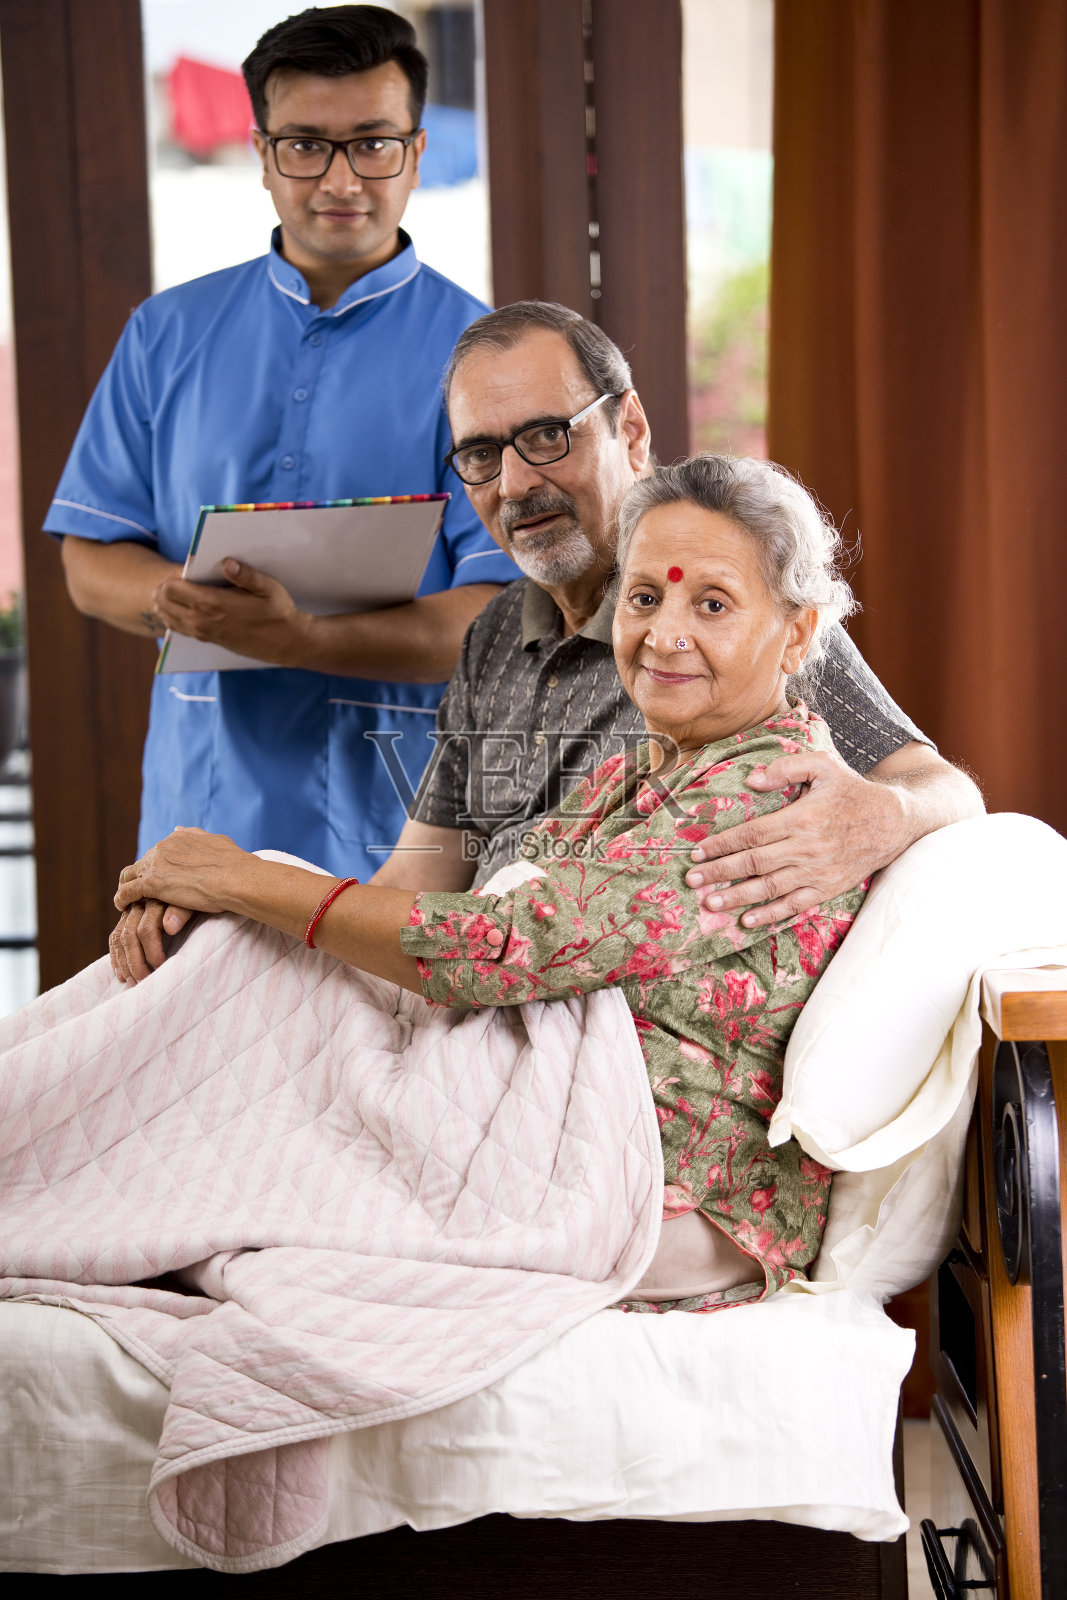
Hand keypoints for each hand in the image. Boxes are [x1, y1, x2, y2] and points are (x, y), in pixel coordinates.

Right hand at [109, 898, 193, 984]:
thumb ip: (181, 912)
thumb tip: (168, 927)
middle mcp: (140, 903)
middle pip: (130, 936)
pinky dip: (116, 955)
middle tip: (145, 981)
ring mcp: (132, 910)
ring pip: (120, 938)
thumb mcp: (195, 900)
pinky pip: (115, 937)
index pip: (147, 930)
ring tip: (133, 983)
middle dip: (136, 962)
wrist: (197, 883)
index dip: (152, 952)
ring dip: (124, 962)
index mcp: (157, 899)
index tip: (161, 967)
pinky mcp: (128, 917)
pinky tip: (120, 973)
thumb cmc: (199, 895)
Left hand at [115, 826, 251, 918]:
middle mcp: (163, 847)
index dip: (155, 866)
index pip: (157, 852)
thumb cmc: (234, 864)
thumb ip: (195, 836)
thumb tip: (177, 829)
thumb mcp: (214, 841)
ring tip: (125, 899)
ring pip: (129, 875)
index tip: (155, 878)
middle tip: (137, 891)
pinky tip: (121, 906)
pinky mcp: (152, 884)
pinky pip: (127, 891)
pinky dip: (121, 898)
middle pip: (141, 863)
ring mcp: (155, 865)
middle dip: (138, 876)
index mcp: (177, 839)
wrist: (236, 878)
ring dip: (125, 886)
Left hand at [149, 559, 311, 665]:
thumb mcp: (267, 588)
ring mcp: (202, 632)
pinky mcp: (206, 639)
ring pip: (166, 615)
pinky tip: (186, 606)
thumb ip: (245, 574)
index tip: (185, 571)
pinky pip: (176, 627)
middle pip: (161, 601)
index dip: (172, 576)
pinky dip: (174, 615)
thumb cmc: (278, 612)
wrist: (286, 643)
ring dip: (167, 602)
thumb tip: (226, 562)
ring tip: (182, 591)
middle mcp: (201, 620)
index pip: (171, 588)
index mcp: (213, 604)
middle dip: (164, 587)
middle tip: (180, 579)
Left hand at [685, 750, 908, 926]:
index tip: (697, 851)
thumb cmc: (852, 791)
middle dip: (719, 872)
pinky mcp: (827, 889)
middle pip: (753, 863)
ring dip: (737, 897)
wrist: (893, 822)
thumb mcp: (823, 766)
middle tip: (692, 880)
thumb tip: (752, 779)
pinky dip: (770, 915)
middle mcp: (807, 848)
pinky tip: (747, 920)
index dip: (722, 844)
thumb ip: (786, 768)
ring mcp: (817, 872)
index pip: (752, 834)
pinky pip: (794, 906)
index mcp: (801, 818)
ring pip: (769, 888)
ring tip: (711, 902)